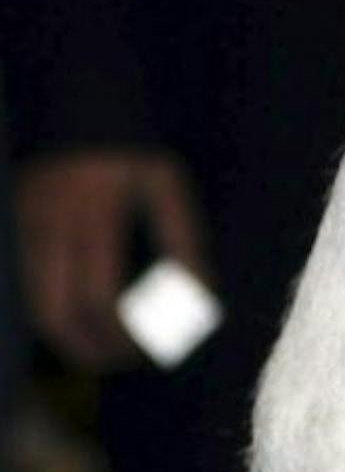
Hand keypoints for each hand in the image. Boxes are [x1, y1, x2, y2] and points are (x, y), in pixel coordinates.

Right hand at [14, 149, 210, 371]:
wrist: (77, 110)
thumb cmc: (132, 153)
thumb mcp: (167, 189)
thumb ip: (182, 243)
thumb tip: (199, 299)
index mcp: (94, 215)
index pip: (99, 298)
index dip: (122, 335)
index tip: (148, 348)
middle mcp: (50, 226)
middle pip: (54, 314)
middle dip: (87, 351)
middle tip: (121, 361)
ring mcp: (24, 230)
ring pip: (33, 306)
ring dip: (66, 339)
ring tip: (103, 349)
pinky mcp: (13, 231)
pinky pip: (25, 288)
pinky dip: (50, 314)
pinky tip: (80, 320)